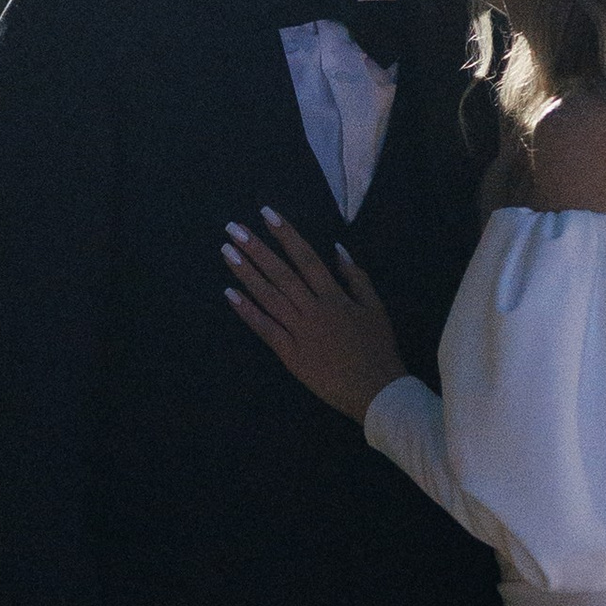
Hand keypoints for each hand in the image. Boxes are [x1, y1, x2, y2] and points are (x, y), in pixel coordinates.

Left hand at [223, 209, 406, 419]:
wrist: (377, 391)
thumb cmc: (378, 349)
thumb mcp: (375, 308)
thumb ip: (356, 278)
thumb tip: (338, 250)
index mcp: (335, 296)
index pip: (306, 258)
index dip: (286, 234)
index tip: (267, 214)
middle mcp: (314, 309)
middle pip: (281, 273)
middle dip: (257, 248)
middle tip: (233, 227)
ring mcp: (300, 332)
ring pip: (269, 297)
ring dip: (246, 273)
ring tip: (227, 251)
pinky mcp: (290, 354)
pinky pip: (265, 329)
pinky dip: (247, 312)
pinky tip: (230, 294)